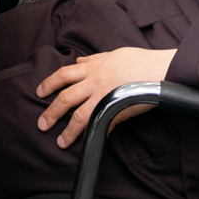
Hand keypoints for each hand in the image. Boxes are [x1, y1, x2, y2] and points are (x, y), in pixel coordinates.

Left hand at [35, 47, 175, 148]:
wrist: (159, 70)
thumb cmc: (138, 61)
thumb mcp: (112, 54)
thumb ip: (94, 59)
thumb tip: (80, 60)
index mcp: (92, 68)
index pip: (63, 75)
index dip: (48, 84)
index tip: (39, 93)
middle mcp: (93, 83)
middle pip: (65, 98)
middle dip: (51, 112)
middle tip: (42, 124)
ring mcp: (103, 98)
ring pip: (79, 116)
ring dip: (68, 131)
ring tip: (61, 142)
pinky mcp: (116, 111)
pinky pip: (101, 126)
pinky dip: (93, 136)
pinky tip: (87, 144)